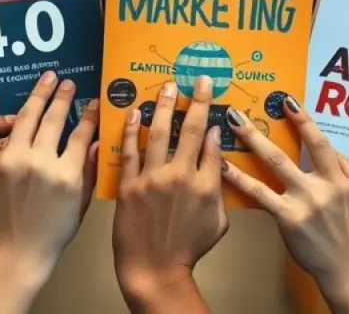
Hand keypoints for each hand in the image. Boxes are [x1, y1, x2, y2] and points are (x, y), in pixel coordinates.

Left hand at [0, 70, 99, 277]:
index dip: (89, 115)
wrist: (17, 250)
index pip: (81, 134)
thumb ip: (89, 170)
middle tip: (68, 82)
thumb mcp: (81, 203)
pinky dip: (18, 116)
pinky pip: (10, 132)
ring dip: (40, 95)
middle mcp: (43, 164)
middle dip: (63, 97)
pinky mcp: (0, 163)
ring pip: (29, 118)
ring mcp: (19, 162)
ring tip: (47, 79)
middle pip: (55, 120)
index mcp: (68, 176)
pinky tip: (25, 106)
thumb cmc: (54, 232)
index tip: (94, 102)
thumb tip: (97, 142)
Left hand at [112, 76, 226, 308]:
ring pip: (159, 133)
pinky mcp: (130, 186)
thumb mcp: (218, 220)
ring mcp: (153, 180)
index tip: (210, 96)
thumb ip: (219, 185)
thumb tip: (216, 153)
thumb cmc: (188, 249)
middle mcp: (181, 177)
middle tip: (197, 79)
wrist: (154, 269)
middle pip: (189, 129)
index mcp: (206, 186)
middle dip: (194, 100)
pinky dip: (132, 129)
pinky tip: (134, 112)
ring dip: (163, 105)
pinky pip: (130, 151)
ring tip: (167, 85)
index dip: (210, 117)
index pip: (210, 142)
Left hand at [222, 97, 348, 312]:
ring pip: (272, 166)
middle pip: (287, 151)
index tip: (286, 100)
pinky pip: (259, 194)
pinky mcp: (288, 218)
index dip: (303, 120)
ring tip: (229, 127)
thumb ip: (345, 167)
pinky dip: (240, 179)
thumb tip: (327, 145)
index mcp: (340, 178)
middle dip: (261, 129)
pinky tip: (223, 168)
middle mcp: (322, 186)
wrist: (348, 266)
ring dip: (249, 143)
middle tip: (238, 111)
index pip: (320, 142)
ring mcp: (303, 202)